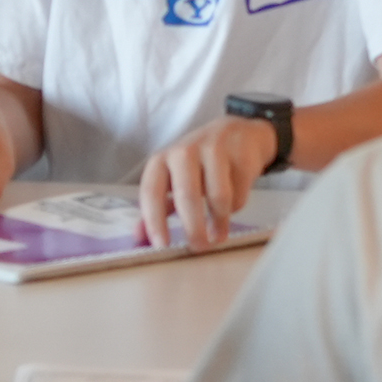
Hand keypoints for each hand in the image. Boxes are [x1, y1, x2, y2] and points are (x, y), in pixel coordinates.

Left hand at [138, 115, 276, 249]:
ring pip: (218, 196)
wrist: (238, 133)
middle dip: (193, 228)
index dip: (154, 221)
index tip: (161, 245)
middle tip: (199, 247)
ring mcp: (215, 149)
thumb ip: (158, 207)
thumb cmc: (199, 162)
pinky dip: (236, 206)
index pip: (152, 192)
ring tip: (218, 234)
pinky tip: (233, 204)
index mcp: (162, 160)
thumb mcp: (173, 179)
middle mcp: (184, 151)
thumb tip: (140, 237)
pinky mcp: (241, 154)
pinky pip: (239, 192)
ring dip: (219, 222)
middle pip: (187, 195)